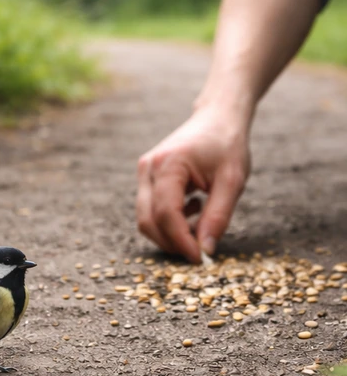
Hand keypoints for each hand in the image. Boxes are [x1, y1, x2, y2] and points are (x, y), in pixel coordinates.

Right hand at [136, 105, 249, 262]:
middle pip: (148, 220)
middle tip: (199, 251)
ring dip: (170, 233)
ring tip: (200, 222)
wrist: (217, 118)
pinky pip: (149, 209)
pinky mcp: (146, 177)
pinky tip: (193, 209)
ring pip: (145, 218)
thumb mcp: (232, 181)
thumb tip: (206, 249)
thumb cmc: (227, 145)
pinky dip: (168, 221)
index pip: (166, 213)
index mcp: (169, 165)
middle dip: (172, 242)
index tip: (200, 258)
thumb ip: (218, 216)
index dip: (181, 240)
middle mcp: (148, 169)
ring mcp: (143, 172)